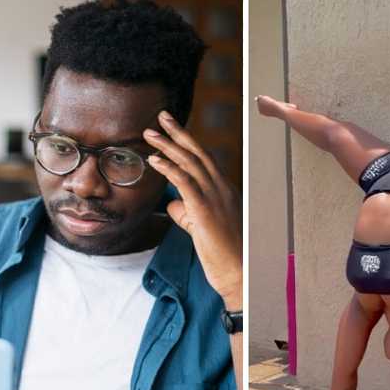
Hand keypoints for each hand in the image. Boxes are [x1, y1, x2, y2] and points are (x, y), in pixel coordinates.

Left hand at [144, 110, 242, 306]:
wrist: (240, 274)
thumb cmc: (223, 255)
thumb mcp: (202, 228)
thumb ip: (187, 212)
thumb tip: (173, 202)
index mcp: (224, 190)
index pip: (204, 158)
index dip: (187, 141)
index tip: (172, 127)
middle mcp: (221, 188)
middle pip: (197, 152)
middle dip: (177, 132)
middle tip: (161, 116)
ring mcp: (215, 197)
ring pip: (189, 162)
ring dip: (167, 145)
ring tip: (149, 133)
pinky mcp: (205, 210)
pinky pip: (184, 181)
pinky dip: (168, 167)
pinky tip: (153, 159)